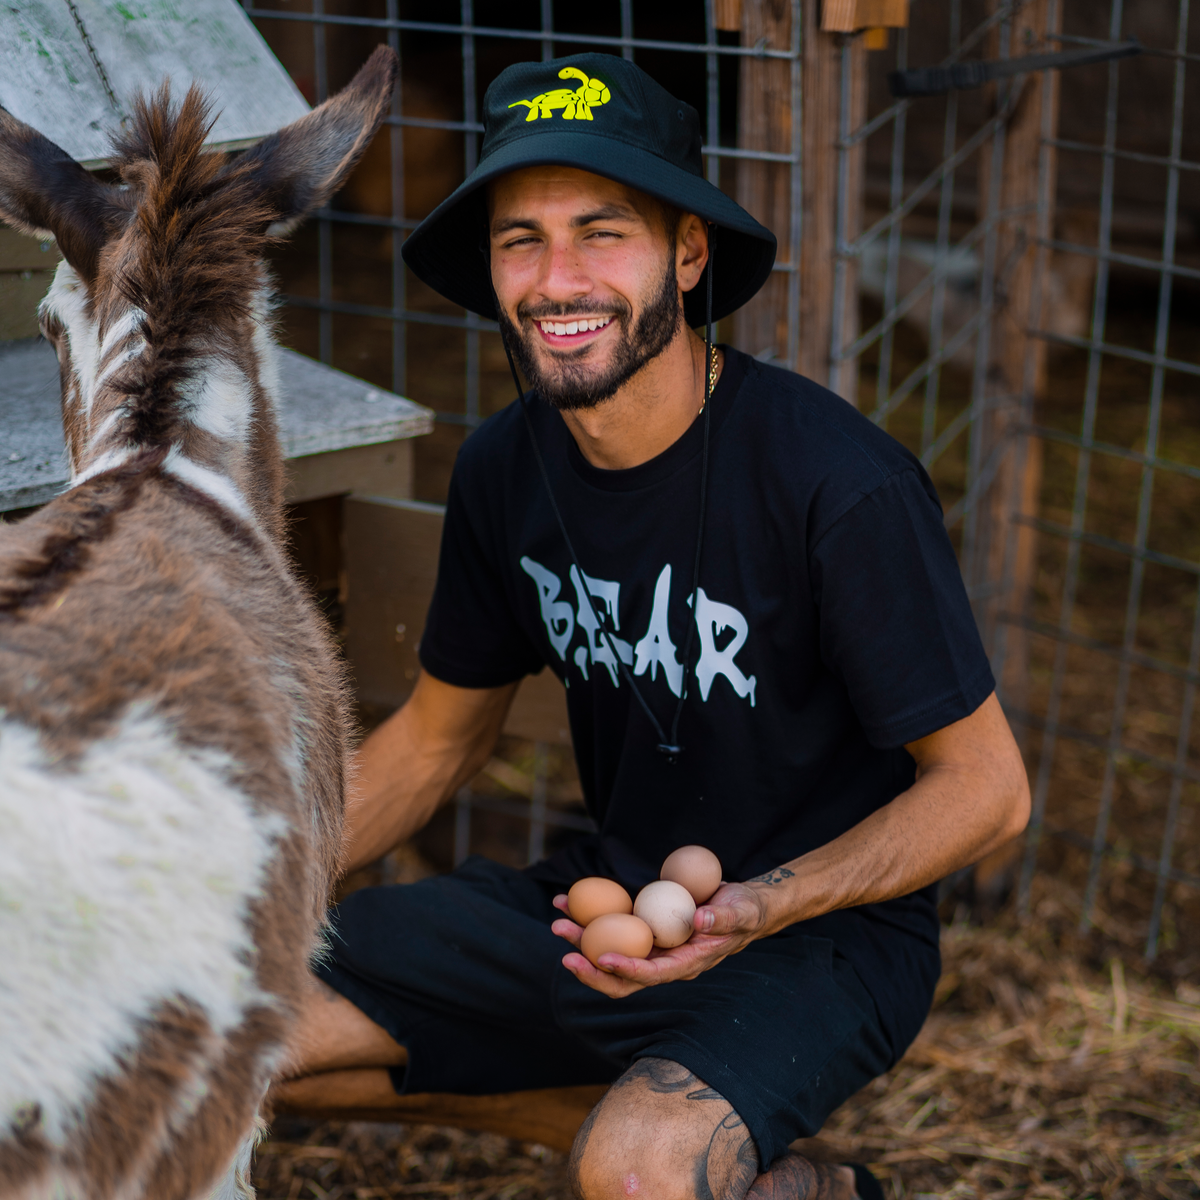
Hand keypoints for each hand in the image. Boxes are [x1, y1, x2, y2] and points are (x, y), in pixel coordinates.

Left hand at [550, 882, 770, 997]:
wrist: (743, 905)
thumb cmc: (745, 910)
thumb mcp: (740, 912)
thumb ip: (722, 917)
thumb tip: (700, 917)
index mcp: (685, 964)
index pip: (650, 975)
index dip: (626, 970)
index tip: (602, 957)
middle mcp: (663, 961)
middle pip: (620, 975)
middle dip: (590, 966)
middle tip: (564, 950)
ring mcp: (650, 946)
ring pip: (609, 951)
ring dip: (581, 939)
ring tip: (559, 919)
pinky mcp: (643, 928)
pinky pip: (612, 927)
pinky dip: (589, 916)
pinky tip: (568, 899)